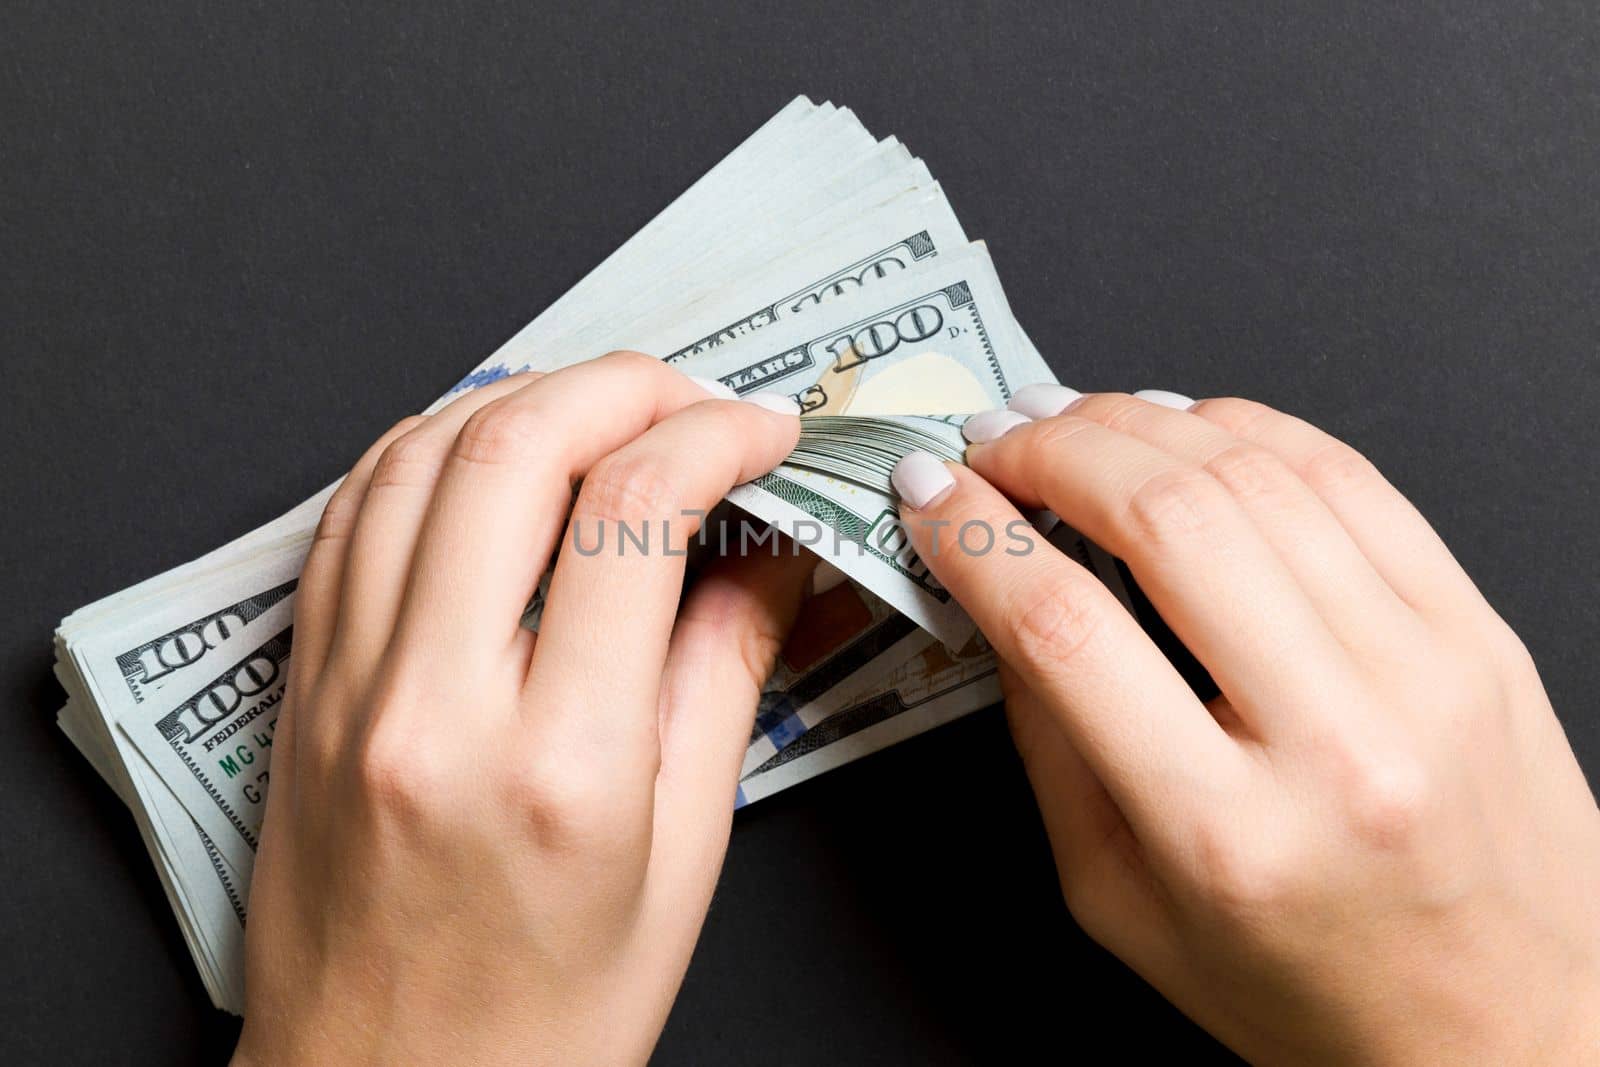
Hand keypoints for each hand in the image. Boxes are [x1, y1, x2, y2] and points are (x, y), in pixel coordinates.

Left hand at [232, 352, 807, 1065]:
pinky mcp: (302, 687)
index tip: (761, 433)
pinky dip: (428, 446)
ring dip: (526, 396)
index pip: (635, 511)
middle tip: (693, 400)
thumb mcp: (680, 859)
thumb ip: (724, 677)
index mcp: (558, 764)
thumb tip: (770, 551)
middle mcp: (433, 706)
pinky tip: (490, 449)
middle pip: (520, 445)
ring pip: (420, 454)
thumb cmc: (541, 1019)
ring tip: (603, 408)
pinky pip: (351, 512)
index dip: (716, 437)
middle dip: (626, 385)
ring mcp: (347, 688)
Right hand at [892, 389, 1599, 1062]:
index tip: (930, 493)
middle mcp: (1340, 742)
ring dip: (1138, 422)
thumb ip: (1052, 744)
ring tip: (1070, 420)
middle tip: (993, 440)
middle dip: (1052, 451)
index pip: (1067, 629)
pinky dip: (1248, 427)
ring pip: (1259, 476)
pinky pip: (1352, 479)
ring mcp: (1426, 673)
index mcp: (1226, 835)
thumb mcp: (1123, 900)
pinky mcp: (1477, 633)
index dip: (975, 536)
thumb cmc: (1312, 988)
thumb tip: (999, 594)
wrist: (1510, 1024)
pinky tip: (1183, 426)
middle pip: (1168, 521)